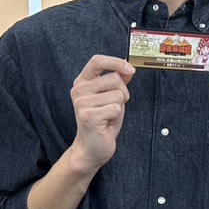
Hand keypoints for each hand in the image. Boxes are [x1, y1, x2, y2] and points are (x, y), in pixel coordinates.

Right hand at [69, 55, 134, 174]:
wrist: (91, 148)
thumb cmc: (102, 123)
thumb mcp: (111, 98)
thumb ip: (117, 83)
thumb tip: (128, 69)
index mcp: (82, 82)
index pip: (97, 61)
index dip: (116, 62)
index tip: (129, 69)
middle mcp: (79, 91)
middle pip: (114, 78)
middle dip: (122, 93)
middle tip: (113, 107)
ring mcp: (82, 103)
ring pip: (118, 95)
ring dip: (119, 107)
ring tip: (108, 116)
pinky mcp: (89, 116)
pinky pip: (116, 108)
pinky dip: (116, 117)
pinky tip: (106, 124)